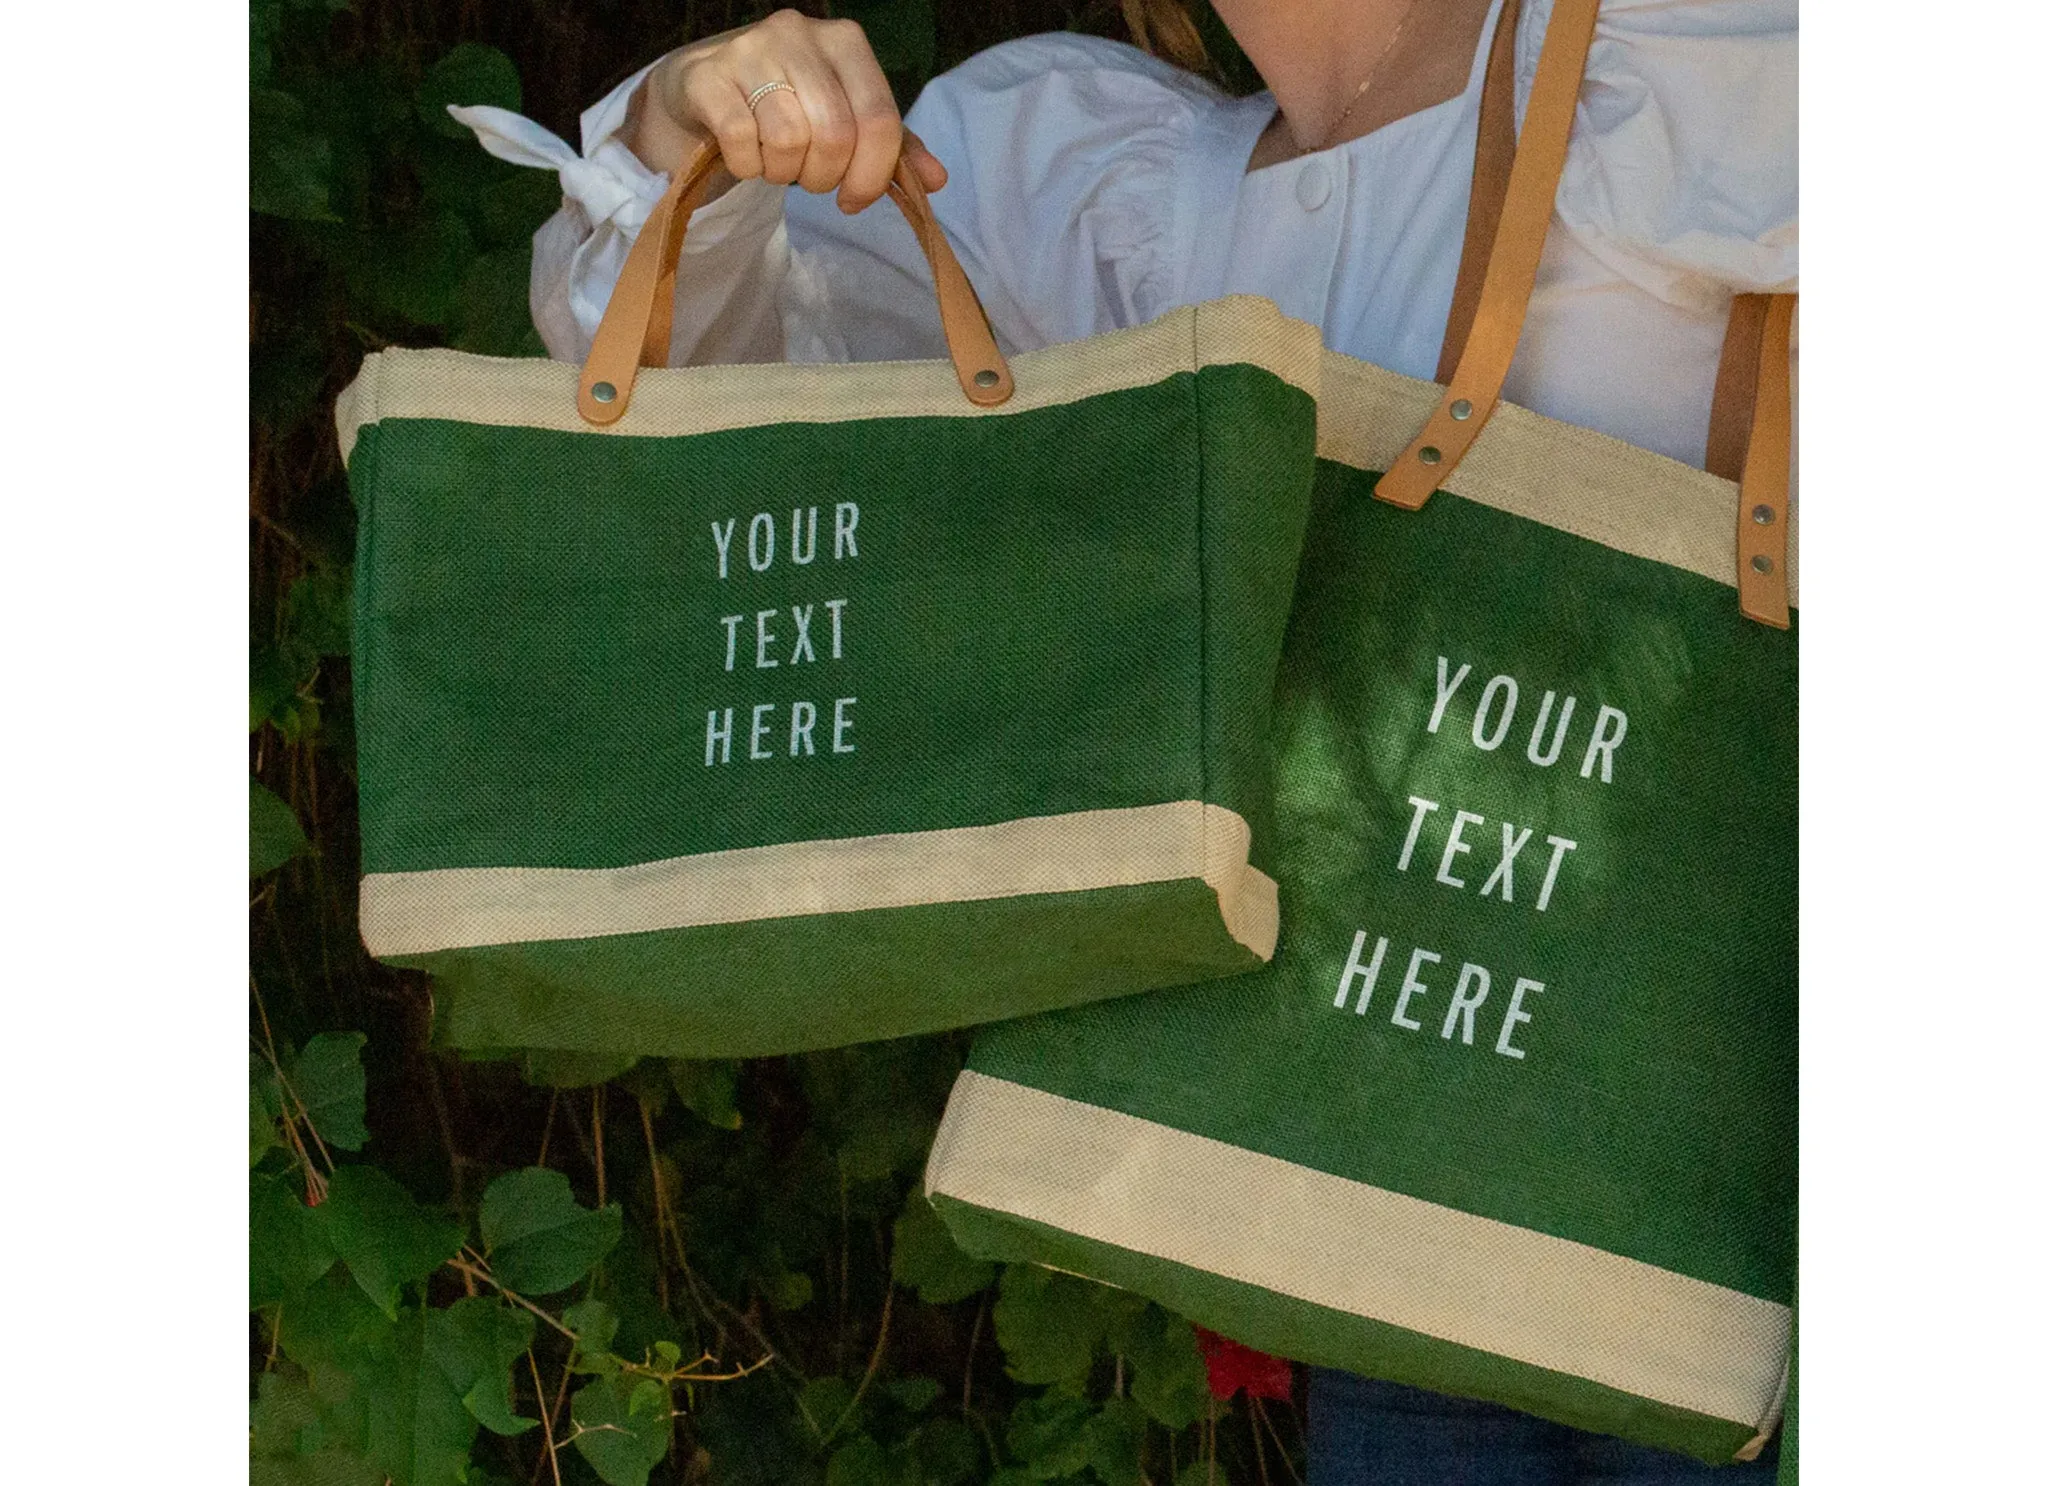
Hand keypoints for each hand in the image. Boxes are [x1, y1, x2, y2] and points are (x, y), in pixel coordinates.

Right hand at [629, 9, 947, 213]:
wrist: (704, 87)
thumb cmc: (786, 105)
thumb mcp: (846, 119)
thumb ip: (892, 147)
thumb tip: (937, 181)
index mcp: (845, 41)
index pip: (879, 119)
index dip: (873, 174)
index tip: (854, 199)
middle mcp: (799, 32)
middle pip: (835, 134)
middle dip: (824, 176)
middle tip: (809, 178)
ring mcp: (749, 49)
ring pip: (788, 139)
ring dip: (783, 172)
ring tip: (776, 161)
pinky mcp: (707, 76)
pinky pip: (741, 142)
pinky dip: (747, 166)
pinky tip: (745, 155)